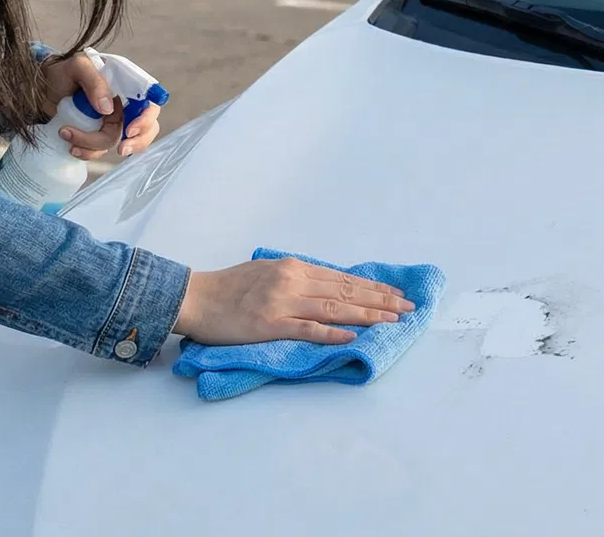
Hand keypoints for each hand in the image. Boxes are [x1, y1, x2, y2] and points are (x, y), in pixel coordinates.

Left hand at [42, 53, 162, 160]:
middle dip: (136, 142)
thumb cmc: (60, 72)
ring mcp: (108, 122)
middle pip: (145, 128)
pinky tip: (70, 147)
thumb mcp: (76, 66)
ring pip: (116, 142)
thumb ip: (94, 82)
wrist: (38, 88)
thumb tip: (107, 109)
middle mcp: (121, 105)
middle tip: (121, 150)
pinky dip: (86, 153)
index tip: (129, 131)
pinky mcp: (94, 136)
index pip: (149, 102)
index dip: (146, 119)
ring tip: (66, 134)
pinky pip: (99, 152)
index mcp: (124, 86)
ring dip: (92, 145)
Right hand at [172, 258, 415, 345]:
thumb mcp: (267, 272)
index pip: (342, 278)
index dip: (372, 287)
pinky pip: (306, 329)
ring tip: (392, 321)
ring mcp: (281, 303)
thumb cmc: (229, 287)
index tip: (396, 294)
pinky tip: (353, 335)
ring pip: (333, 308)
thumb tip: (327, 288)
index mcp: (293, 268)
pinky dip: (332, 332)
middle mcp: (292, 280)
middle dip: (380, 300)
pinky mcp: (269, 324)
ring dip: (367, 315)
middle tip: (408, 307)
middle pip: (344, 291)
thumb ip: (296, 279)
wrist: (196, 297)